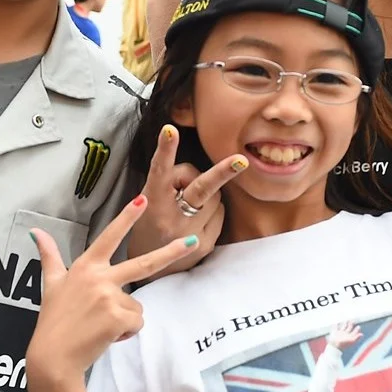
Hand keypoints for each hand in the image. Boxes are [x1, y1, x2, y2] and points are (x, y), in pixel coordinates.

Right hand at [27, 195, 200, 384]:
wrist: (53, 356)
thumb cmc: (53, 320)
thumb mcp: (51, 283)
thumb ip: (49, 256)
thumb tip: (35, 232)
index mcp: (86, 267)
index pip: (109, 237)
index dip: (126, 217)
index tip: (143, 199)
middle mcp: (99, 277)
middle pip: (144, 263)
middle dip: (170, 252)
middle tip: (191, 241)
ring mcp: (109, 296)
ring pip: (136, 305)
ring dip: (124, 318)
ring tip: (99, 326)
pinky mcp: (117, 316)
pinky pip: (136, 322)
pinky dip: (125, 332)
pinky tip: (106, 335)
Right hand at [126, 124, 246, 272]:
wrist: (150, 262)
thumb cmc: (151, 219)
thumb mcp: (150, 197)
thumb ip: (171, 181)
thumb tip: (200, 172)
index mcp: (153, 202)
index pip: (159, 170)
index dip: (165, 149)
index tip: (170, 129)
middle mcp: (171, 219)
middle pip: (201, 189)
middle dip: (223, 172)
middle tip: (241, 160)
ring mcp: (190, 234)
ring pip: (214, 197)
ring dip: (207, 194)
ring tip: (187, 205)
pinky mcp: (205, 244)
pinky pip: (220, 214)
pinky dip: (212, 211)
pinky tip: (196, 221)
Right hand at [327, 321, 360, 350]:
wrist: (334, 347)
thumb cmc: (343, 344)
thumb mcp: (351, 340)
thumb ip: (357, 337)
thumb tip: (362, 334)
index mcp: (350, 336)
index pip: (354, 332)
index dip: (357, 329)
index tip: (358, 326)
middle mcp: (345, 335)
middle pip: (349, 329)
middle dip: (351, 324)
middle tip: (353, 321)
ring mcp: (340, 333)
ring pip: (343, 327)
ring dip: (344, 324)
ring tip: (346, 320)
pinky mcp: (335, 333)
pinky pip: (335, 328)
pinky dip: (335, 326)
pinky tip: (336, 323)